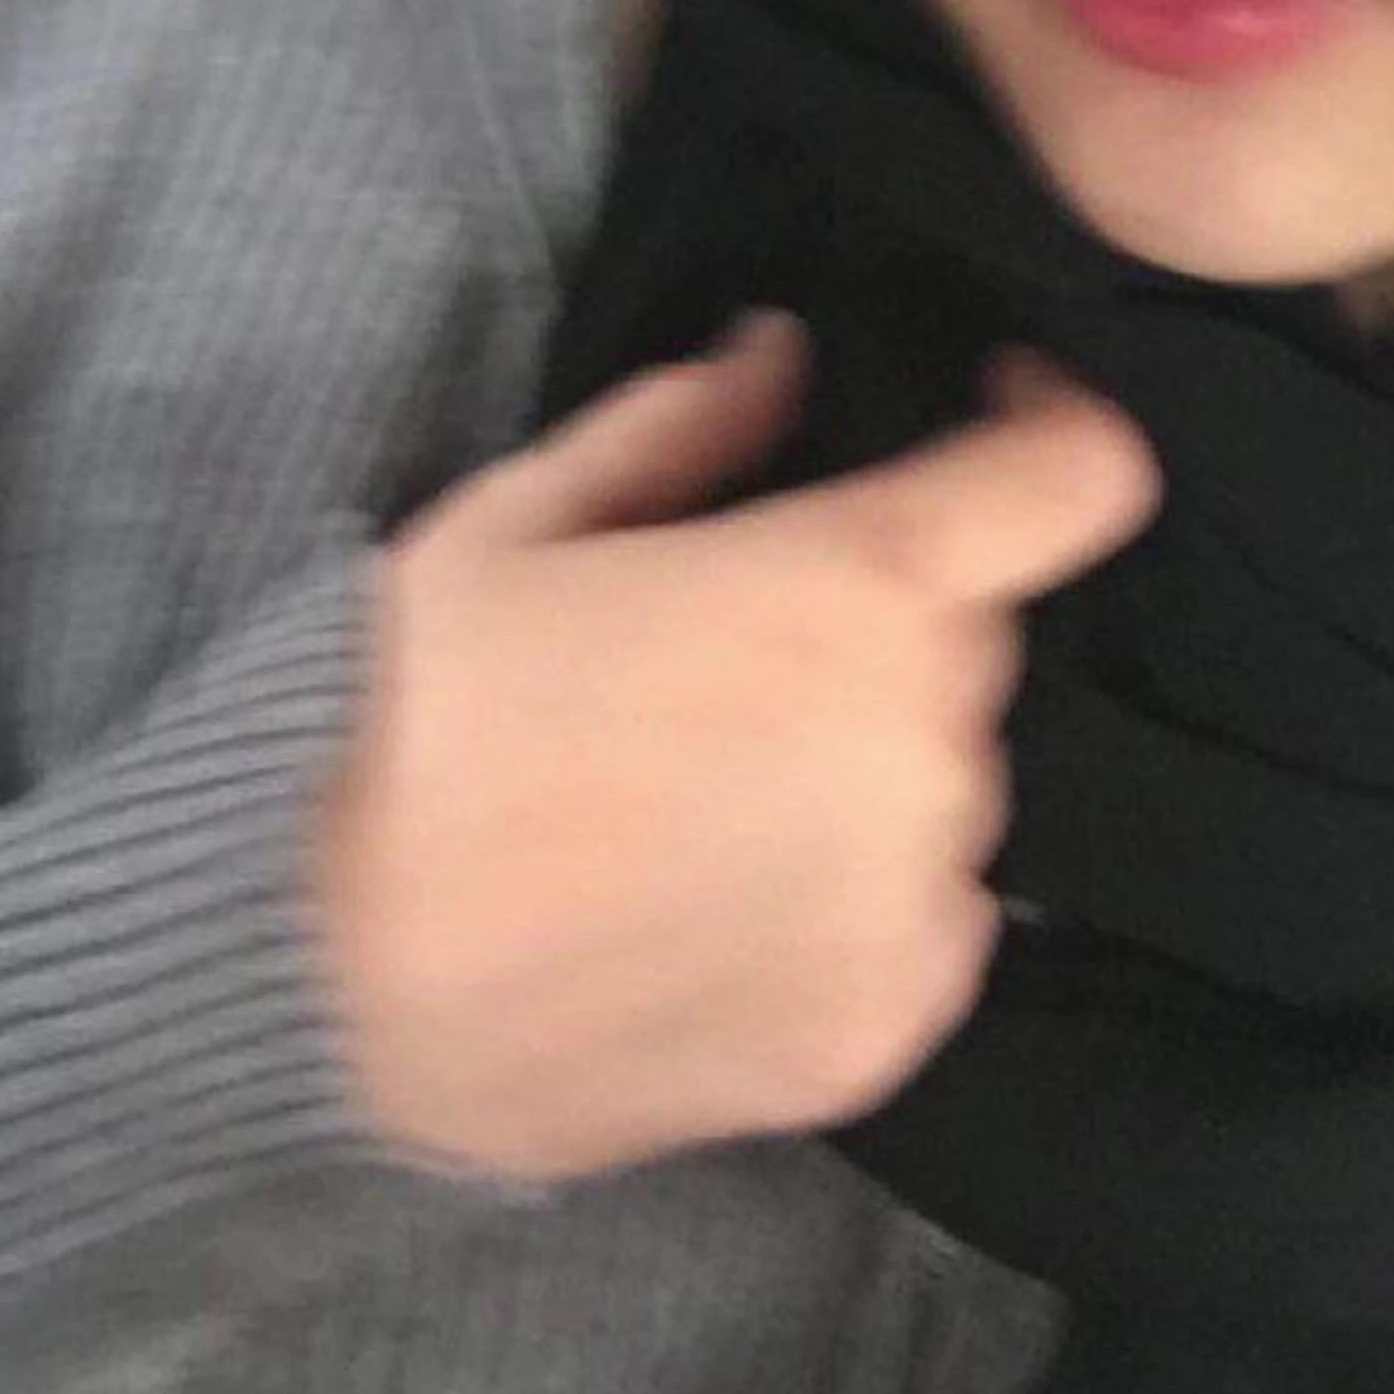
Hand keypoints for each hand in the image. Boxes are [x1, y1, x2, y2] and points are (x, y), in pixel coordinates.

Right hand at [316, 313, 1159, 1179]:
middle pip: (972, 640)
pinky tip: (711, 903)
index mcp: (859, 586)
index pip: (1081, 478)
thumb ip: (685, 424)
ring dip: (865, 765)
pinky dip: (853, 901)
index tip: (985, 416)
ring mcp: (911, 908)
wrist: (311, 979)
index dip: (1049, 427)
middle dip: (882, 622)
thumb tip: (782, 355)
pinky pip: (922, 926)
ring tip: (697, 795)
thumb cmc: (407, 715)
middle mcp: (923, 746)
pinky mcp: (879, 1038)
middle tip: (729, 648)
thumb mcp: (520, 515)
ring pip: (944, 786)